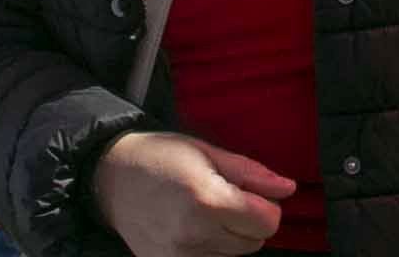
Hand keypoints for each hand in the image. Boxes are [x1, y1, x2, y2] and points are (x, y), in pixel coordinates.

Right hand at [91, 129, 293, 255]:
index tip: (252, 193)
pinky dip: (211, 248)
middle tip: (225, 197)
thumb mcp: (207, 152)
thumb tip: (287, 188)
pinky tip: (193, 227)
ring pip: (233, 256)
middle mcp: (194, 234)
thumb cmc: (160, 157)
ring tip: (206, 211)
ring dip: (230, 236)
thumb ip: (250, 173)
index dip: (267, 206)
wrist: (111, 177)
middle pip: (253, 242)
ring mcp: (180, 256)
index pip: (267, 222)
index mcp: (207, 200)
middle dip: (249, 221)